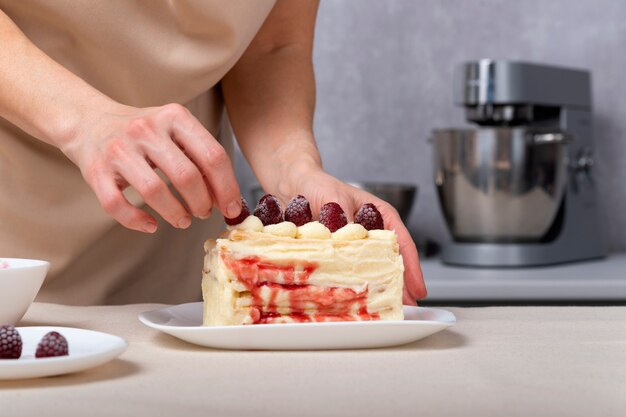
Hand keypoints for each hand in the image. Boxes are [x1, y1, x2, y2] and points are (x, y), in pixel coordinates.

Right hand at [61, 102, 241, 232]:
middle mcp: (145, 129)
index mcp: (174, 117)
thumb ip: (201, 157)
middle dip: (202, 203)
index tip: (232, 207)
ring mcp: (118, 150)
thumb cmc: (144, 134)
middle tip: (204, 213)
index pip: (212, 155)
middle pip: (186, 176)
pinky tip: (150, 224)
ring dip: (175, 213)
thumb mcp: (175, 131)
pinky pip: (117, 205)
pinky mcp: (95, 171)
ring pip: (153, 191)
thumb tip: (229, 199)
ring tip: (184, 220)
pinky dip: (137, 221)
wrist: (89, 121)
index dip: (227, 187)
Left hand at [280, 168, 426, 304]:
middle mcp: (369, 231)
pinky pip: (346, 271)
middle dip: (398, 283)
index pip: (402, 241)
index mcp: (379, 214)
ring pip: (369, 268)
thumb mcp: (335, 200)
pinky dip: (352, 284)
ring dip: (376, 287)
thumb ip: (343, 220)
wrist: (293, 186)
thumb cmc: (318, 185)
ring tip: (383, 307)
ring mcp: (353, 244)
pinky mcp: (336, 253)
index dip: (411, 267)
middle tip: (404, 305)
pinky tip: (354, 298)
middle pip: (390, 260)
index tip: (417, 287)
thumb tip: (346, 243)